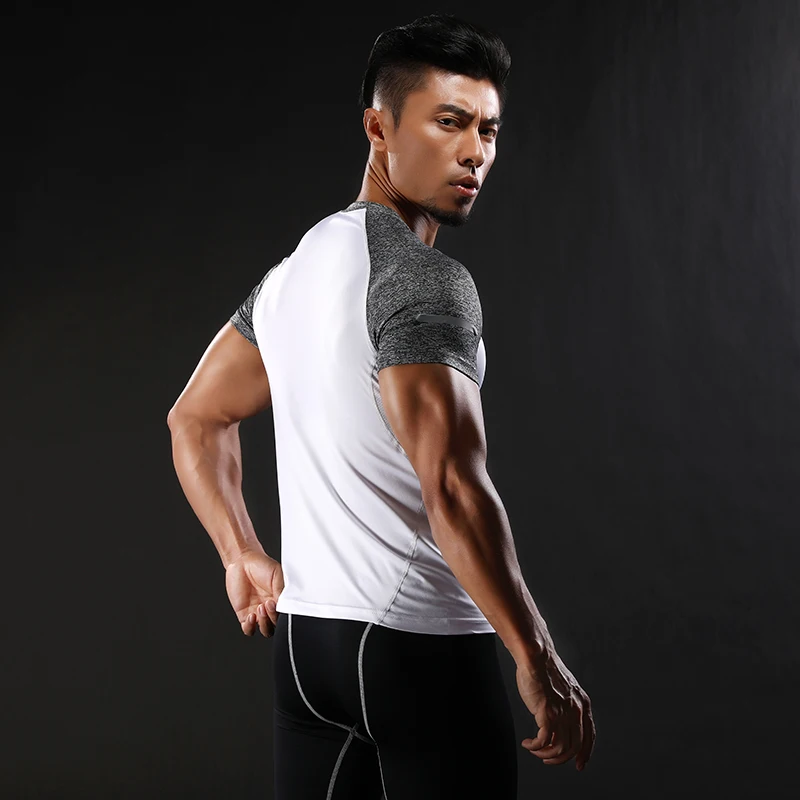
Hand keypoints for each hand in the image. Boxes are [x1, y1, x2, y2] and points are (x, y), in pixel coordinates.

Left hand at [225, 551, 284, 637]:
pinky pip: (248, 629)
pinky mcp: (244, 615)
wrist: (242, 561)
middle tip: (268, 603)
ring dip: (264, 623)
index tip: (279, 604)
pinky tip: (251, 616)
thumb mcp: (277, 574)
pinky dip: (250, 627)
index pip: (286, 615)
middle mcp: (270, 608)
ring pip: (265, 630)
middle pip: (277, 624)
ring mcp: (258, 613)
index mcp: (281, 600)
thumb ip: (281, 590)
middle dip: (273, 617)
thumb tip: (285, 604)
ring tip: (260, 608)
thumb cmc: (261, 566)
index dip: (284, 614)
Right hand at [516, 650, 595, 770]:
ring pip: (560, 748)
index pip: (589, 736)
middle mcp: (576, 710)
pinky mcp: (547, 713)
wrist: (536, 657)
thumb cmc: (544, 671)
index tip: (579, 765)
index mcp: (582, 704)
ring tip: (535, 750)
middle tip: (547, 760)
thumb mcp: (564, 690)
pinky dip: (535, 747)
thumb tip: (559, 725)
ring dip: (546, 754)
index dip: (585, 753)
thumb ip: (566, 706)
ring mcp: (562, 713)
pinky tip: (528, 743)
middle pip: (574, 747)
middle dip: (560, 759)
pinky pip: (544, 741)